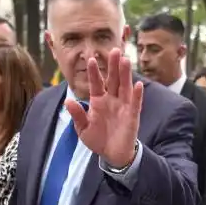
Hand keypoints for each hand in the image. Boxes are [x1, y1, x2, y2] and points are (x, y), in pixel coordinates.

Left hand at [65, 48, 143, 167]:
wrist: (112, 154)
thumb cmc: (98, 140)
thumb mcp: (83, 129)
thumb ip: (77, 115)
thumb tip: (67, 101)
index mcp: (98, 101)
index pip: (96, 83)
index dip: (93, 72)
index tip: (90, 58)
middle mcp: (112, 100)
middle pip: (113, 79)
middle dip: (113, 65)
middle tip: (115, 50)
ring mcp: (123, 106)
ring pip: (125, 87)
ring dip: (125, 74)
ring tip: (125, 60)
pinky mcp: (132, 116)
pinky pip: (135, 103)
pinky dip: (137, 95)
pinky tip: (137, 85)